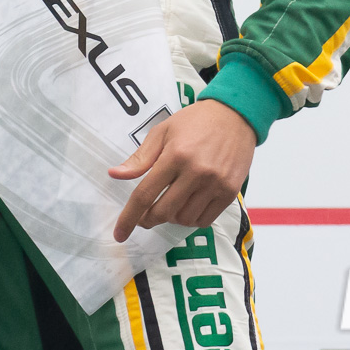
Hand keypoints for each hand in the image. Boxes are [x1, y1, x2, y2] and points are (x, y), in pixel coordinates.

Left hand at [108, 100, 256, 240]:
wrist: (235, 115)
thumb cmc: (195, 122)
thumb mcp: (163, 132)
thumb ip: (140, 157)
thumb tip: (115, 174)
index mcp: (175, 155)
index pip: (145, 194)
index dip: (129, 217)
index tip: (119, 234)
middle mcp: (196, 172)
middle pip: (163, 211)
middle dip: (148, 219)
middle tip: (144, 216)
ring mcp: (215, 184)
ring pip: (184, 219)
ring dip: (171, 218)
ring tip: (169, 203)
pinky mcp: (230, 192)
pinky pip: (205, 220)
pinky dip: (191, 220)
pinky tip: (187, 206)